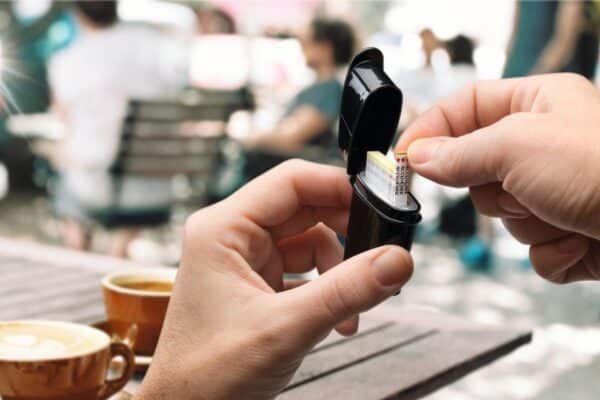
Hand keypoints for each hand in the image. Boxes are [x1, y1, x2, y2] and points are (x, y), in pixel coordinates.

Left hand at [136, 160, 412, 399]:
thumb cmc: (207, 376)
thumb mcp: (285, 329)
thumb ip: (345, 292)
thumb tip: (395, 260)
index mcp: (222, 229)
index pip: (290, 182)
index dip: (337, 186)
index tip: (378, 201)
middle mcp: (232, 237)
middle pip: (305, 209)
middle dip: (345, 233)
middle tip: (379, 252)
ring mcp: (245, 261)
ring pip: (310, 241)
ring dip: (339, 270)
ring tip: (352, 305)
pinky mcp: (258, 284)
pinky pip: (305, 270)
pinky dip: (328, 289)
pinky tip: (338, 318)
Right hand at [397, 73, 599, 283]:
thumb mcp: (517, 147)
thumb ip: (459, 153)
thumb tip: (416, 157)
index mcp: (537, 104)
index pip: (464, 108)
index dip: (431, 131)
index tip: (402, 159)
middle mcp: (545, 145)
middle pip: (476, 168)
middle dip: (494, 190)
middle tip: (520, 188)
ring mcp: (556, 189)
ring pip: (502, 214)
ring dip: (526, 223)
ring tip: (562, 213)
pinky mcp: (568, 229)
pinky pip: (530, 247)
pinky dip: (549, 251)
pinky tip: (580, 239)